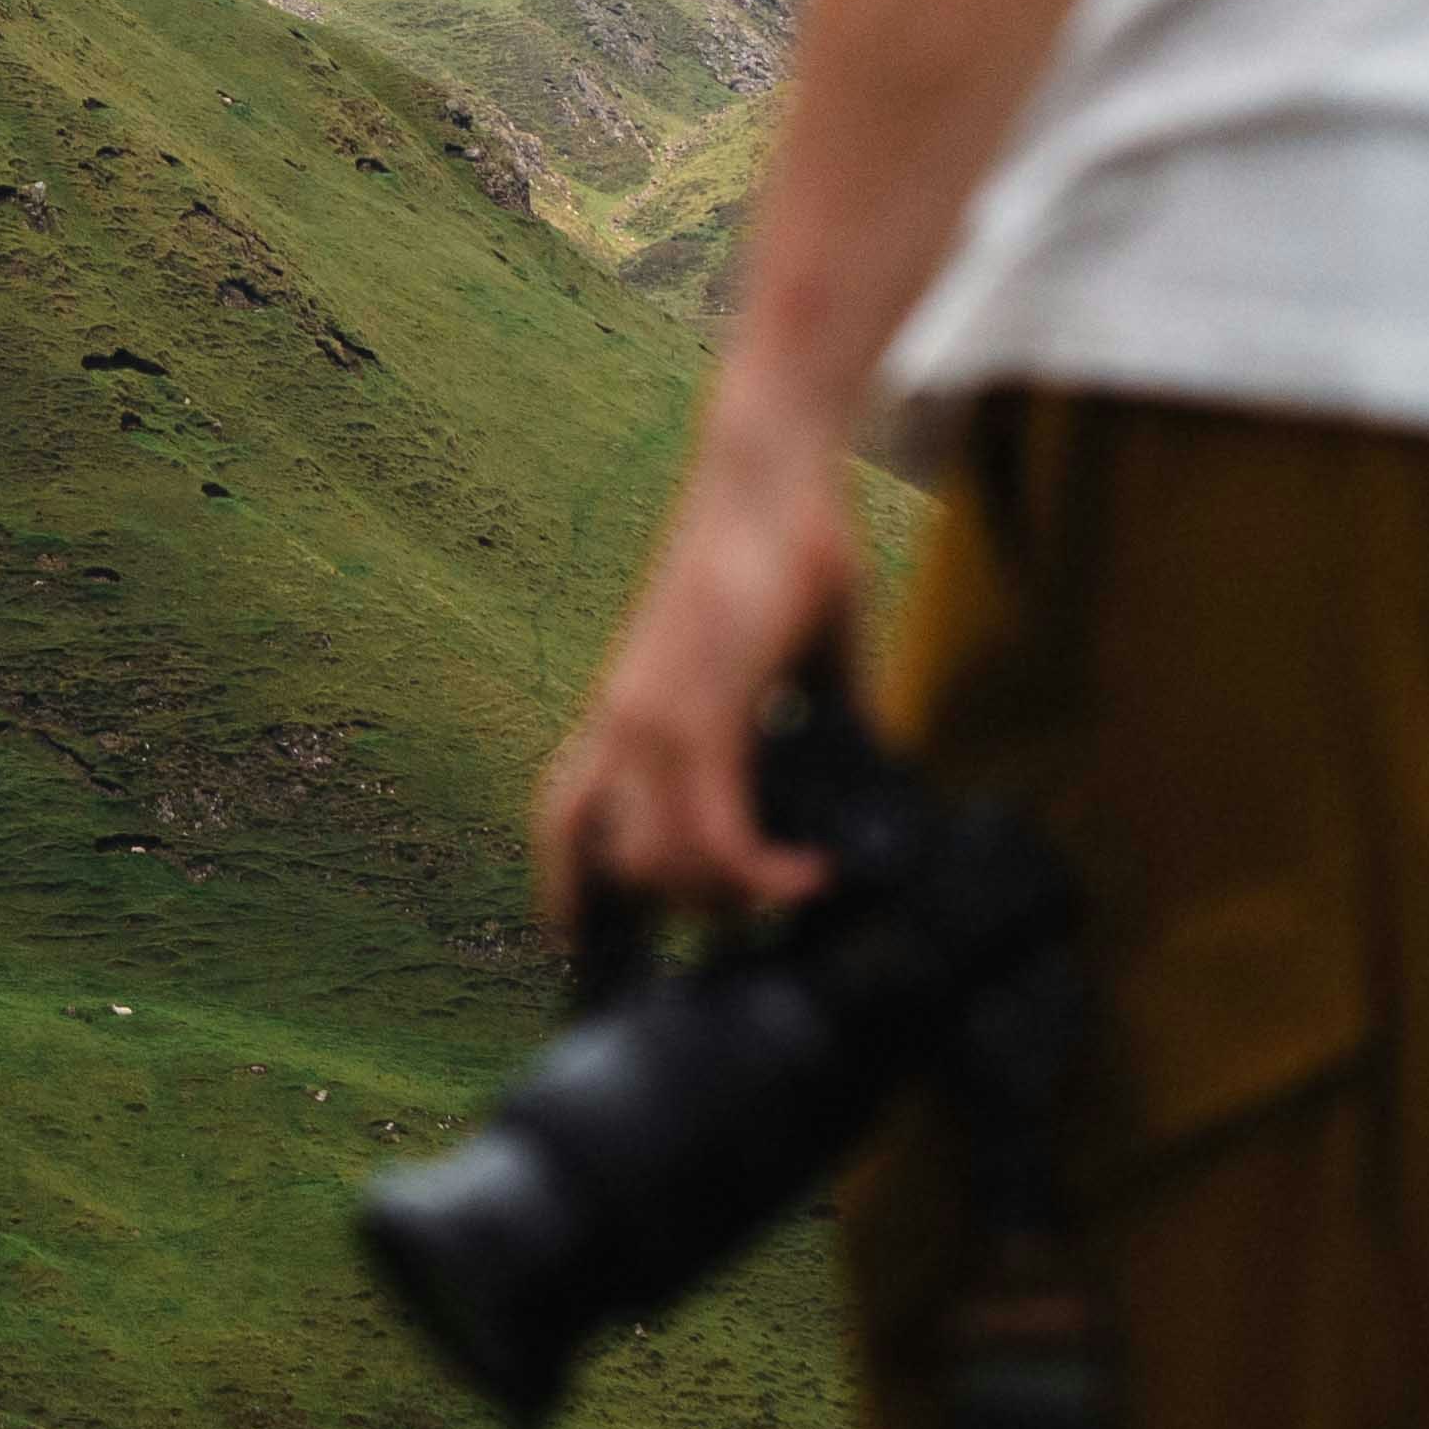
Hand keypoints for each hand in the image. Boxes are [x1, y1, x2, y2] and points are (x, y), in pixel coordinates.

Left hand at [536, 406, 862, 939]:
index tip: (595, 955)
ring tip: (790, 884)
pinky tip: (809, 873)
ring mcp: (654, 715)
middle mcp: (624, 721)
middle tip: (760, 904)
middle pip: (622, 871)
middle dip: (692, 914)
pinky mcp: (703, 706)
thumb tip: (865, 781)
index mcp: (626, 712)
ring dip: (732, 901)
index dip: (570, 898)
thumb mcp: (786, 663)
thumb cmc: (779, 554)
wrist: (770, 473)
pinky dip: (763, 875)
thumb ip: (808, 725)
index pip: (563, 824)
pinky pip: (716, 831)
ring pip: (665, 866)